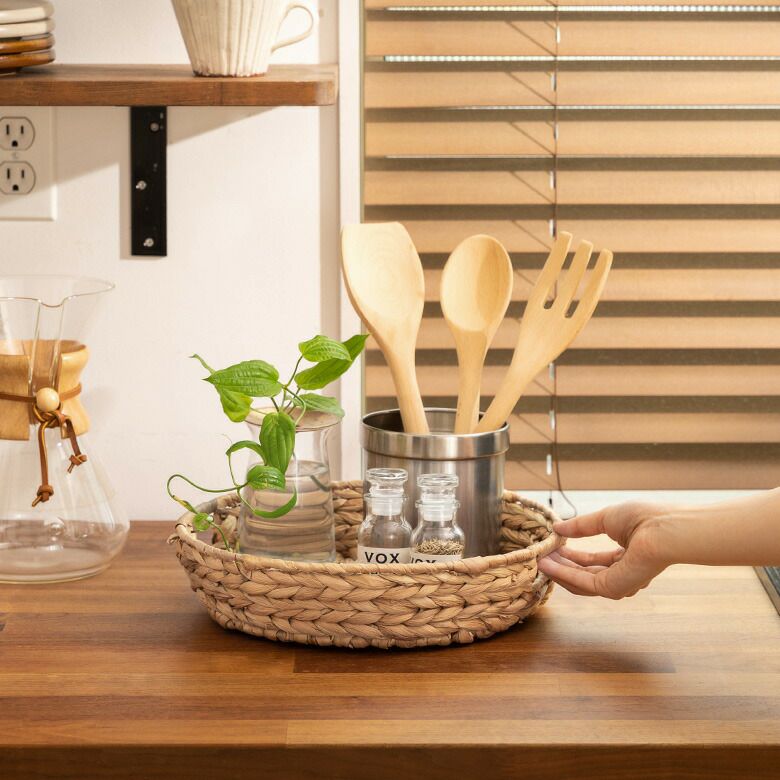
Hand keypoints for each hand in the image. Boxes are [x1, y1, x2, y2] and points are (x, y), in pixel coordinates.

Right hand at [538, 502, 669, 599]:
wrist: (662, 528)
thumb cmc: (643, 518)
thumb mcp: (605, 518)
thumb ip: (580, 526)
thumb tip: (558, 528)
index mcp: (626, 556)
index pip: (593, 561)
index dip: (571, 555)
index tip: (553, 547)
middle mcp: (623, 574)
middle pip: (585, 574)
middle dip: (562, 565)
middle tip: (542, 556)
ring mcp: (619, 584)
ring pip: (581, 582)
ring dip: (559, 571)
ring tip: (541, 560)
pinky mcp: (613, 588)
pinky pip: (583, 583)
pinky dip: (564, 574)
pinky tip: (548, 564)